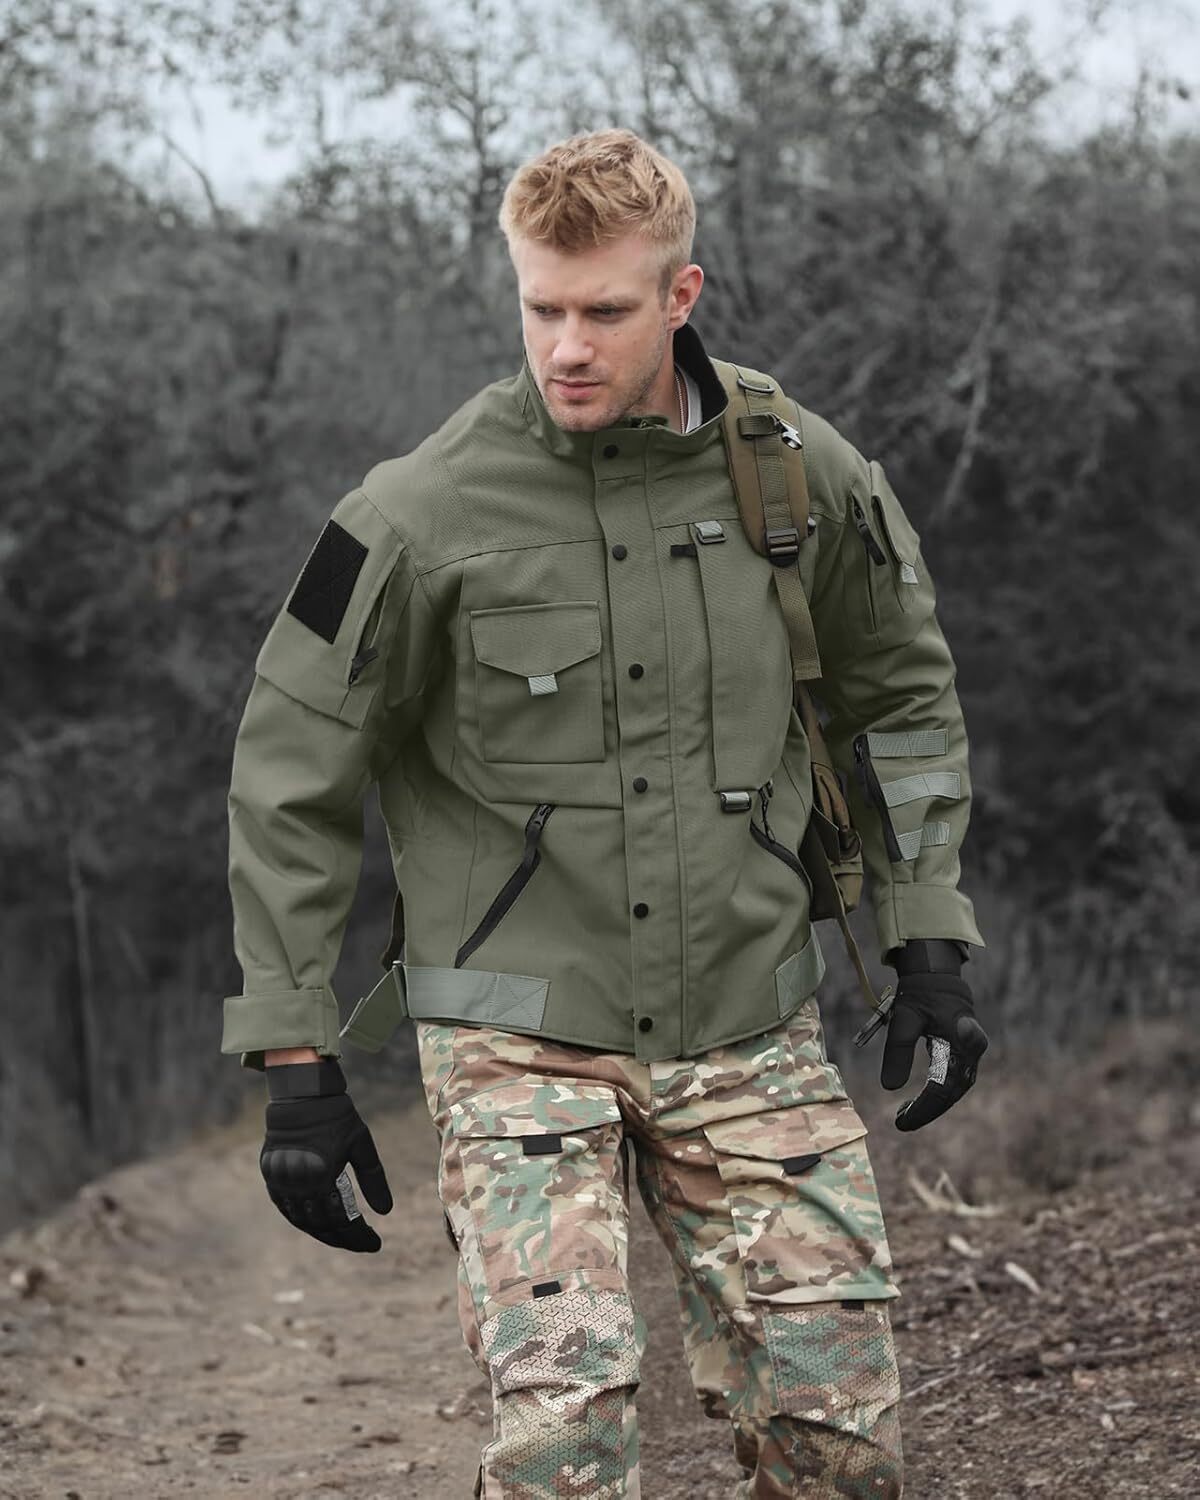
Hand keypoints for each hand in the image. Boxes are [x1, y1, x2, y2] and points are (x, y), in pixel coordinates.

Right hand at [260, 1059, 392, 1250]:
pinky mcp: (271, 1175)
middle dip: (344, 1239)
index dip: (359, 1236)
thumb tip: (386, 1212)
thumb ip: (373, 1179)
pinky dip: (302, 1220)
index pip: (343, 1220)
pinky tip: (316, 1224)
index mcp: (323, 1176)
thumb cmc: (337, 1115)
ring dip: (323, 1233)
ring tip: (343, 1238)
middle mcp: (298, 1183)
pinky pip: (286, 1208)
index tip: (376, 1244)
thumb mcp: (361, 1144)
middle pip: (322, 1225)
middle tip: (362, 1244)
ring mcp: (282, 1180)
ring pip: (302, 1220)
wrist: (302, 1093)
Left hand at [881, 940, 987, 1130]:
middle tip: (900, 1121)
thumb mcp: (903, 1021)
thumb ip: (898, 1052)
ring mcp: (973, 1053)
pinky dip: (939, 1093)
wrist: (938, 977)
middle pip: (951, 1093)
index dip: (921, 1109)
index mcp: (959, 1042)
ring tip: (906, 1113)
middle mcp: (972, 1050)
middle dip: (926, 1110)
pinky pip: (956, 1080)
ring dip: (933, 1104)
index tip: (900, 1122)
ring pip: (955, 1089)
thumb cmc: (920, 996)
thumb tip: (889, 1088)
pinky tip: (920, 1101)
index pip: (940, 1087)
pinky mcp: (969, 1054)